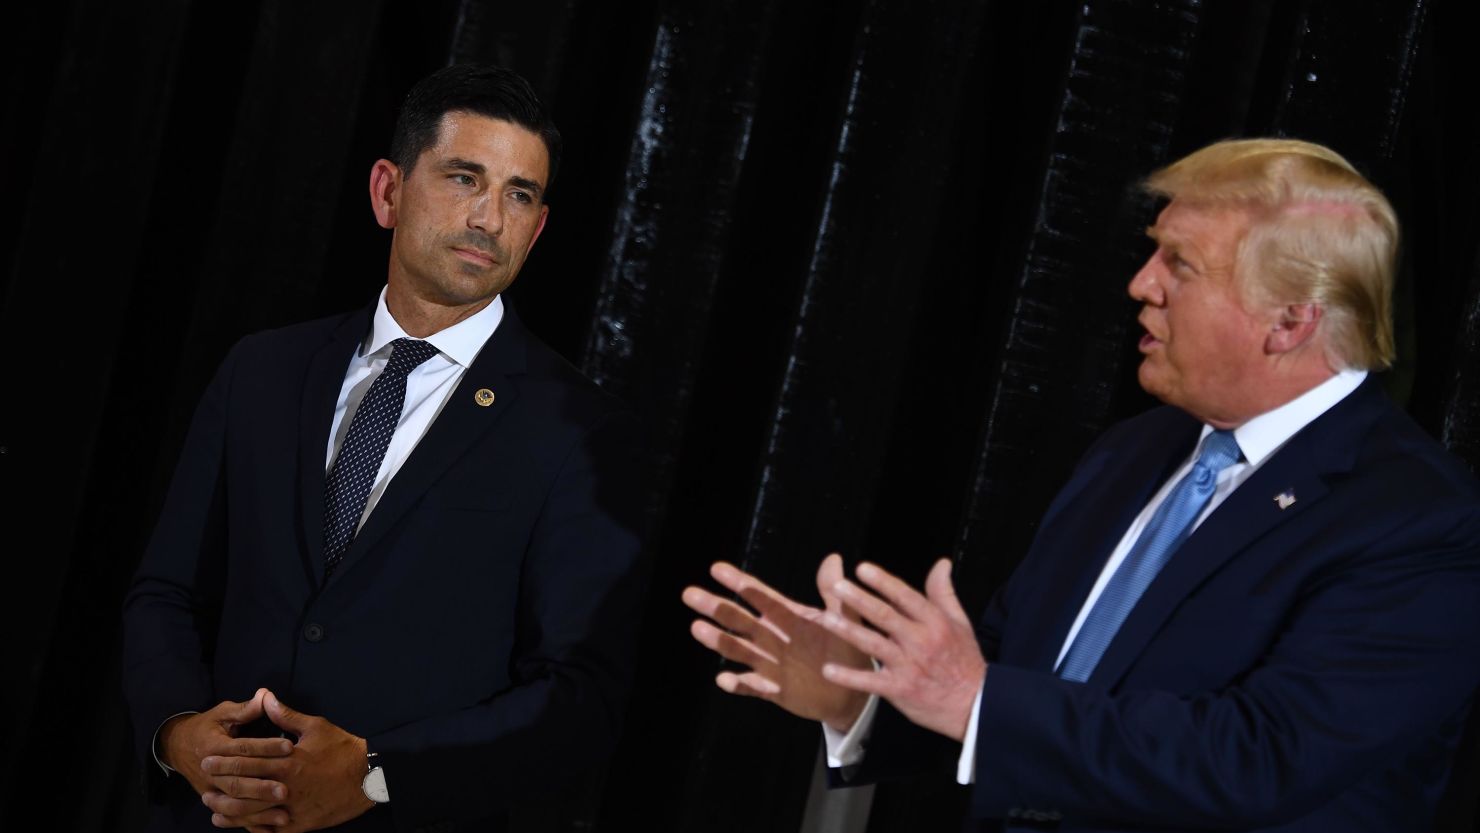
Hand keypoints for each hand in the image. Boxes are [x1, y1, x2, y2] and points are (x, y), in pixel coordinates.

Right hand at [158, 688, 292, 830]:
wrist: (176, 747)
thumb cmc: (206, 727)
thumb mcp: (222, 713)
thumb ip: (245, 709)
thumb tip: (266, 695)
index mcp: (215, 747)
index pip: (243, 748)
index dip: (266, 747)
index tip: (290, 747)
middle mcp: (211, 771)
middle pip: (237, 782)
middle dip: (262, 787)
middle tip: (286, 790)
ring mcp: (209, 790)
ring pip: (233, 804)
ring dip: (257, 810)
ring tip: (283, 813)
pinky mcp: (212, 801)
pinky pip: (230, 817)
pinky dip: (248, 824)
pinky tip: (270, 828)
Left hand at [200, 690, 373, 832]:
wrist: (368, 776)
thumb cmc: (342, 748)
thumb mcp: (316, 726)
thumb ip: (286, 716)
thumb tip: (266, 698)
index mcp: (287, 761)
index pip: (247, 761)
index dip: (224, 761)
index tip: (207, 760)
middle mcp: (286, 786)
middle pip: (244, 788)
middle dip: (220, 785)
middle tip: (203, 783)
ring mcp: (292, 808)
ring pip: (252, 814)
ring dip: (229, 813)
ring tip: (213, 811)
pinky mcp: (301, 824)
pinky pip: (271, 830)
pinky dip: (254, 829)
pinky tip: (242, 828)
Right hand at [683, 554, 871, 730]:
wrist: (852, 693)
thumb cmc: (848, 650)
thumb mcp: (845, 619)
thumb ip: (835, 593)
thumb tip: (834, 559)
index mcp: (787, 617)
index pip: (758, 596)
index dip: (738, 582)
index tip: (716, 568)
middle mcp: (771, 637)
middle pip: (738, 620)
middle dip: (716, 607)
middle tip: (690, 594)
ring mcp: (769, 663)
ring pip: (737, 650)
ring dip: (718, 640)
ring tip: (697, 628)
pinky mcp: (773, 689)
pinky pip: (752, 686)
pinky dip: (737, 684)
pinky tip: (723, 679)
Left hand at [817, 559, 986, 741]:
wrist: (975, 705)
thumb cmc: (965, 661)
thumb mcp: (960, 623)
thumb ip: (944, 592)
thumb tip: (941, 563)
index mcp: (934, 623)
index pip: (905, 596)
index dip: (883, 581)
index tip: (862, 568)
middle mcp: (920, 641)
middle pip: (885, 616)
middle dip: (859, 600)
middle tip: (837, 586)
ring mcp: (908, 666)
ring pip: (873, 644)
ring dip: (848, 631)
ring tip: (826, 618)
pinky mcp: (899, 689)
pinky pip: (869, 681)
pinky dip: (848, 676)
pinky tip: (828, 669)